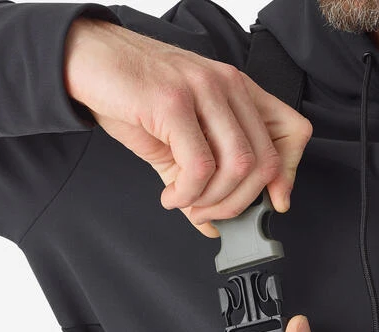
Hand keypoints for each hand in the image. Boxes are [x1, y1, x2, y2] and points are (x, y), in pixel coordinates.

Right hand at [64, 17, 312, 236]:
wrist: (85, 61)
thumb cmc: (131, 94)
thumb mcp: (178, 139)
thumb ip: (201, 180)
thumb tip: (212, 224)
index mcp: (237, 91)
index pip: (292, 132)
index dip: (289, 175)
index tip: (273, 203)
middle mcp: (227, 85)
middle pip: (265, 162)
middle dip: (239, 203)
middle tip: (209, 213)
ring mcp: (203, 90)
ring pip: (237, 167)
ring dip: (211, 201)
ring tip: (186, 203)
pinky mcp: (174, 102)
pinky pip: (199, 167)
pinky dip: (186, 194)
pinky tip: (169, 194)